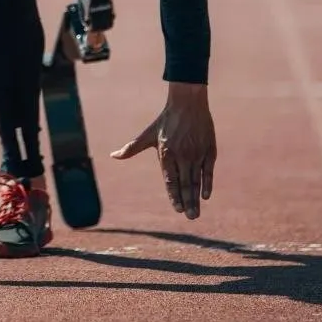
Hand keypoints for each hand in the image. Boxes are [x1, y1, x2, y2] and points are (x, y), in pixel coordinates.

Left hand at [110, 82, 215, 219]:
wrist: (187, 103)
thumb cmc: (165, 121)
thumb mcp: (148, 135)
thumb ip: (131, 148)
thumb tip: (112, 156)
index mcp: (166, 154)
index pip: (170, 180)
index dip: (174, 195)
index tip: (176, 209)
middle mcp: (182, 156)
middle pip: (185, 184)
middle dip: (187, 203)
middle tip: (190, 218)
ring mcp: (196, 153)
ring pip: (196, 180)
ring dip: (197, 198)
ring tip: (195, 213)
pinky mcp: (208, 149)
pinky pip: (208, 170)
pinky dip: (207, 183)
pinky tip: (206, 195)